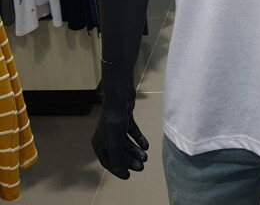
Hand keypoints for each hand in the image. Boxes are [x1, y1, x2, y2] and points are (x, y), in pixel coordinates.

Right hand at [92, 64, 148, 178]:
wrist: (119, 99)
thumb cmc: (114, 123)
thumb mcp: (114, 145)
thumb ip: (118, 160)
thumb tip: (123, 173)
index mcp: (99, 144)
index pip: (108, 161)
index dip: (118, 169)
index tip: (128, 176)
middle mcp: (106, 136)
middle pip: (119, 152)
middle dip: (130, 160)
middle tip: (141, 166)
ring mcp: (115, 127)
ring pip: (126, 143)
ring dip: (136, 151)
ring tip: (145, 157)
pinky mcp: (124, 119)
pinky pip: (132, 132)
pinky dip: (139, 138)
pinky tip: (146, 145)